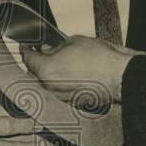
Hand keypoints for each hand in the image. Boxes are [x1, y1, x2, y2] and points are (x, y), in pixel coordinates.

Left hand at [21, 36, 141, 104]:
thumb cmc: (99, 58)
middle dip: (36, 64)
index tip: (26, 47)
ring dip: (48, 75)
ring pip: (46, 85)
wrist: (120, 77)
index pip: (28, 59)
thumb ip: (55, 47)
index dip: (26, 50)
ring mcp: (59, 97)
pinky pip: (59, 92)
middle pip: (33, 74)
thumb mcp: (73, 42)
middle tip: (42, 54)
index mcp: (46, 70)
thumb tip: (48, 50)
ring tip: (59, 64)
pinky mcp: (71, 104)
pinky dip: (60, 84)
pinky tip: (69, 75)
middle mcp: (49, 87)